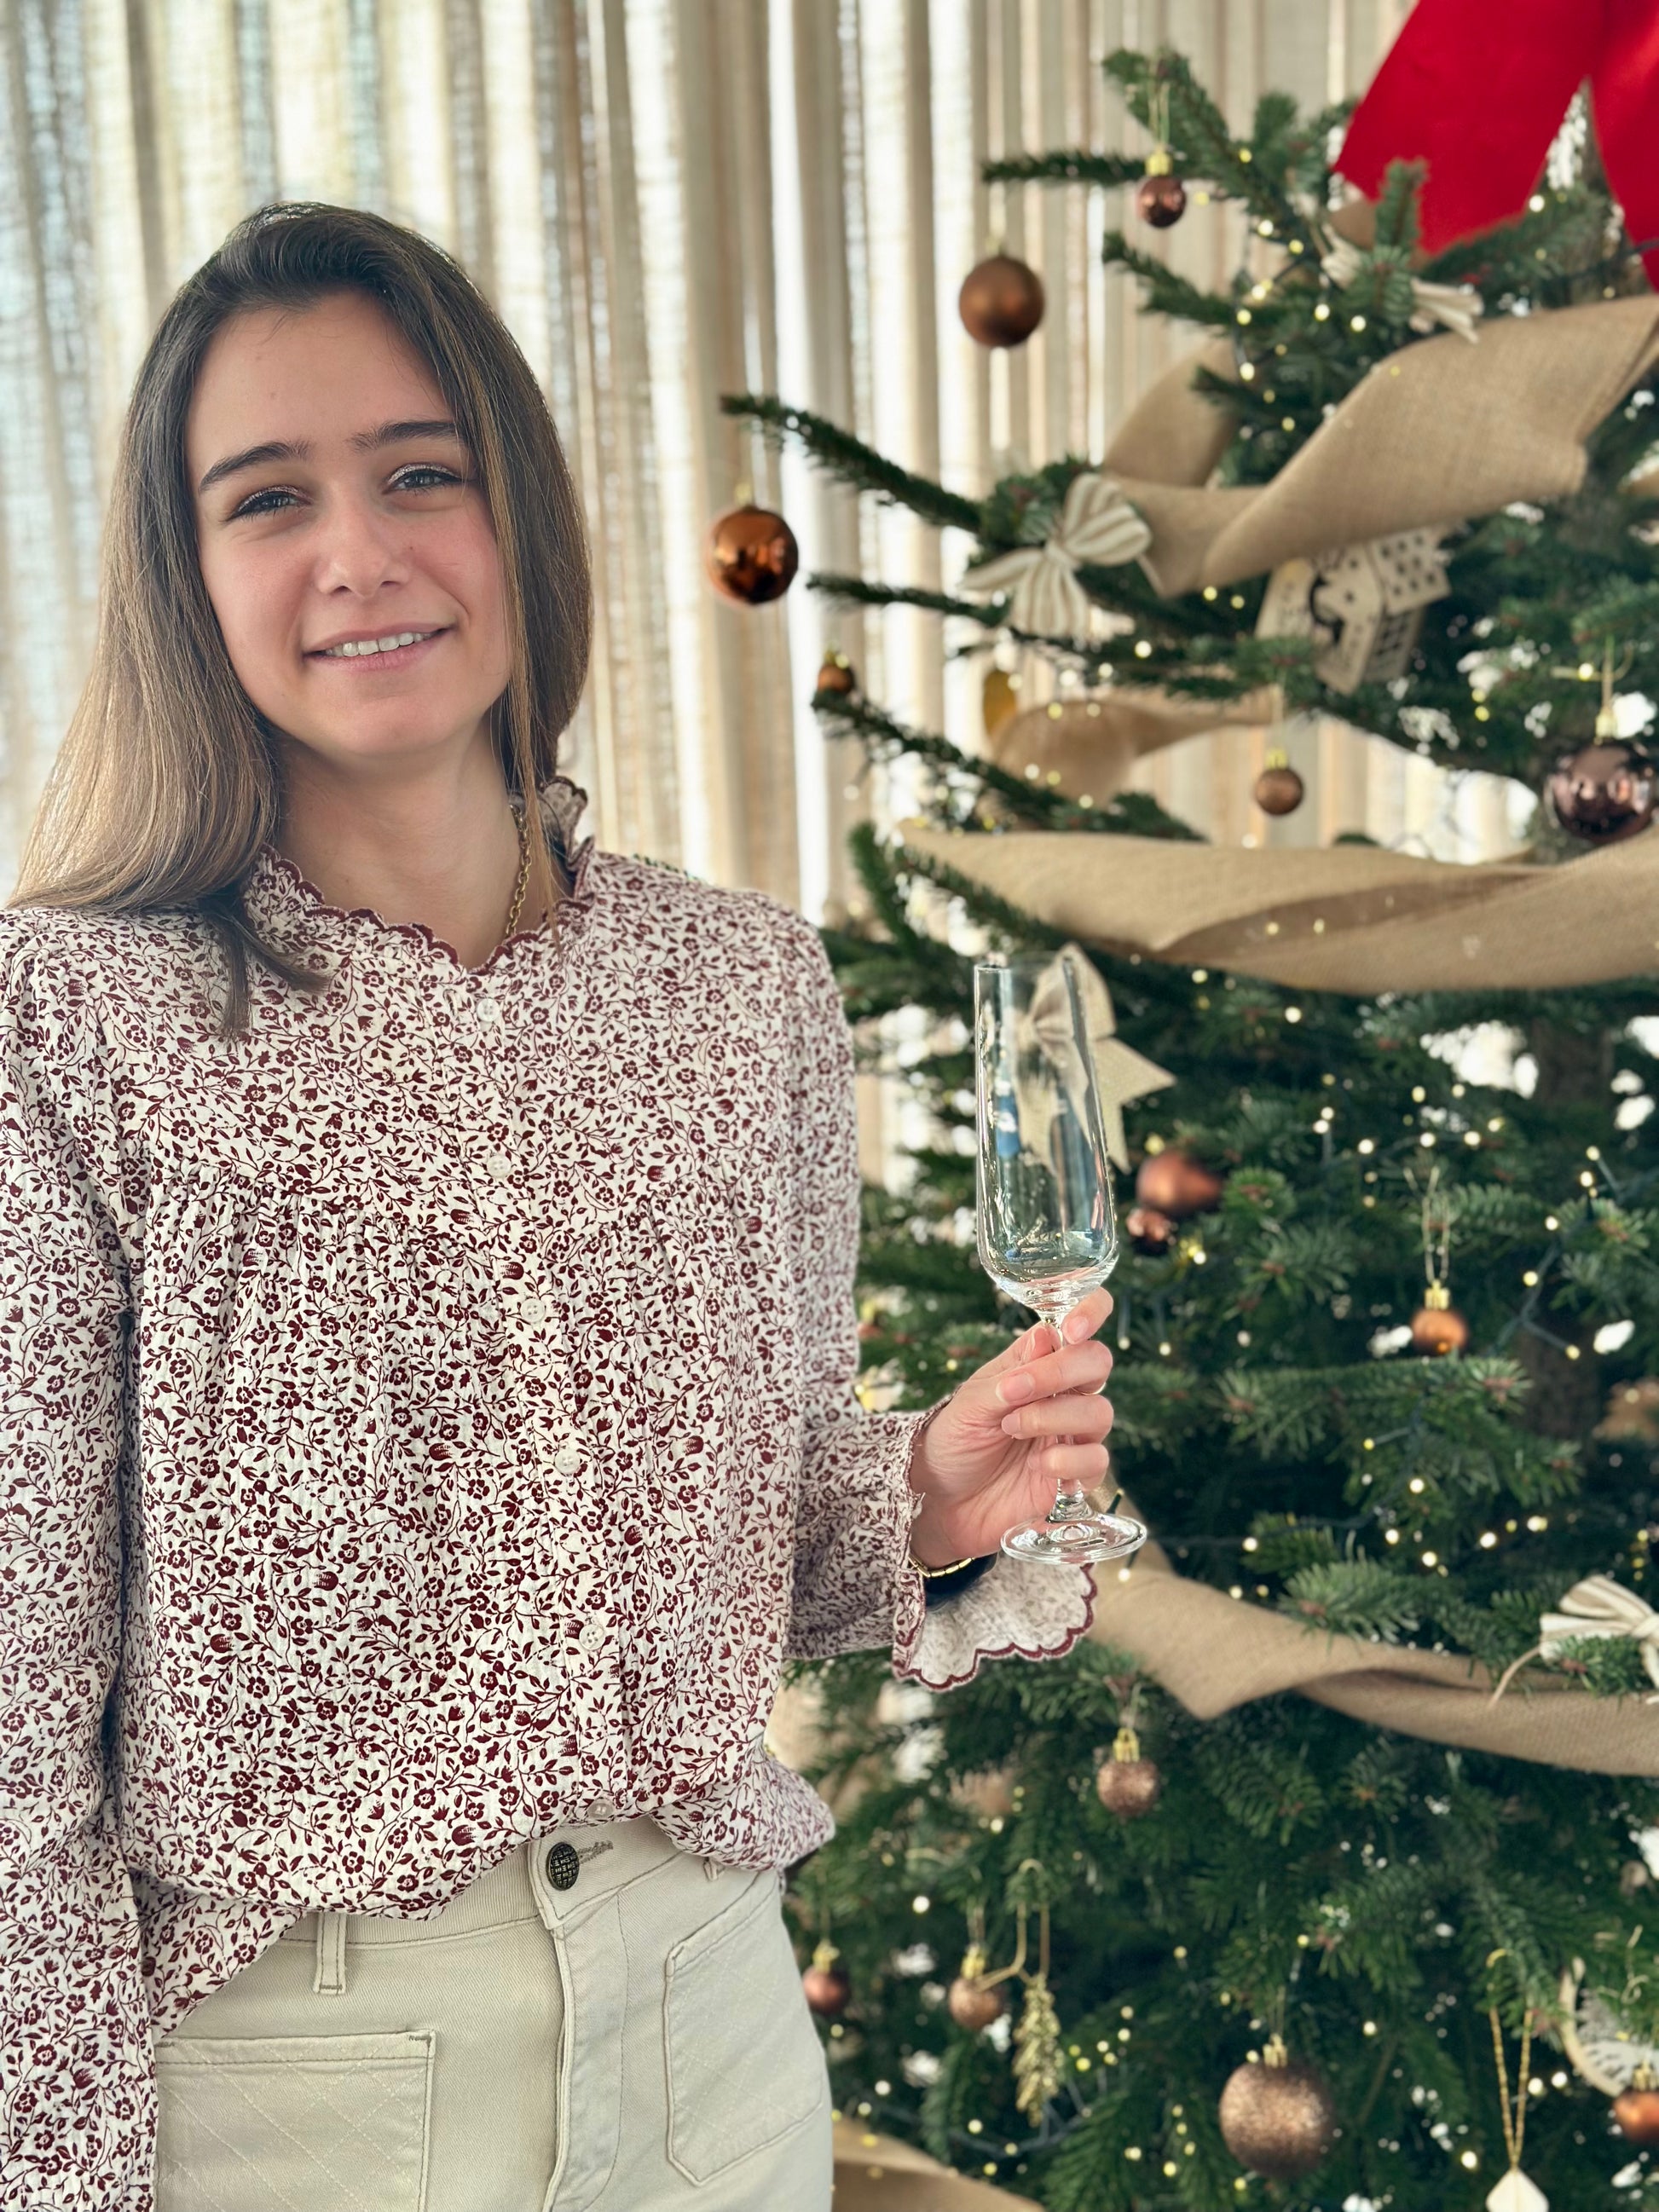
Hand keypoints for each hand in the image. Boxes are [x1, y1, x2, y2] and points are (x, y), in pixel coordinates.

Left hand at [905, 1287, 1115, 1566]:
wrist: (942, 1500)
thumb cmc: (955, 1441)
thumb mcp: (971, 1401)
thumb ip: (1011, 1374)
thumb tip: (1045, 1335)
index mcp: (1037, 1363)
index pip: (1081, 1324)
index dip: (1090, 1312)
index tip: (1073, 1329)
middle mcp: (1063, 1393)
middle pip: (1097, 1362)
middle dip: (1061, 1372)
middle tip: (1015, 1391)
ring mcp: (1073, 1433)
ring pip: (1100, 1411)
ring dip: (1052, 1416)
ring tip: (1011, 1428)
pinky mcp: (1077, 1474)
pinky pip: (1097, 1460)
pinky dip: (1067, 1460)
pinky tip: (1036, 1466)